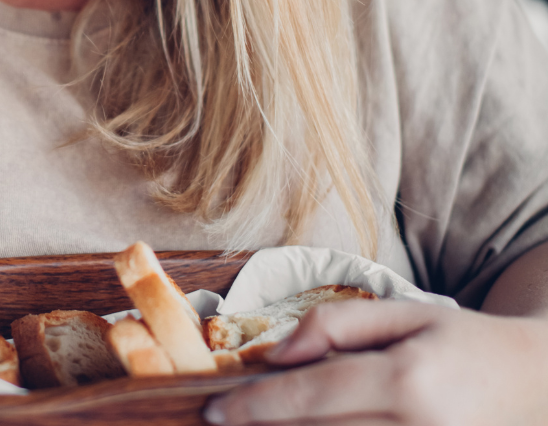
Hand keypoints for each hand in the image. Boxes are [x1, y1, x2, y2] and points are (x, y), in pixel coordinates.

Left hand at [204, 298, 547, 424]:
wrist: (540, 386)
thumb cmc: (464, 344)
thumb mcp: (402, 313)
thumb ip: (335, 326)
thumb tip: (277, 355)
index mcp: (406, 381)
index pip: (311, 397)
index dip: (255, 406)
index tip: (214, 410)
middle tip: (224, 420)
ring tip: (259, 423)